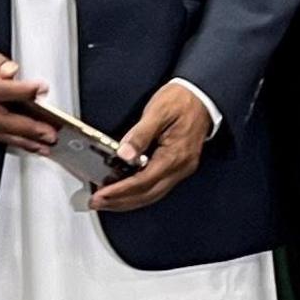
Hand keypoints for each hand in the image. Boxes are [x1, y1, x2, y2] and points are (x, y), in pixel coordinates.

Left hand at [90, 82, 212, 213]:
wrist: (201, 97)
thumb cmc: (181, 101)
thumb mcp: (157, 111)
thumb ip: (140, 134)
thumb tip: (124, 154)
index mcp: (175, 155)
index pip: (143, 181)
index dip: (120, 190)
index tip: (101, 194)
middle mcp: (180, 167)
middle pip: (147, 195)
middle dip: (120, 202)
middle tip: (97, 202)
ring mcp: (181, 169)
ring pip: (152, 194)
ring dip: (128, 201)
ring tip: (107, 201)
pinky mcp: (178, 167)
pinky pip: (157, 187)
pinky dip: (138, 192)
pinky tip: (125, 191)